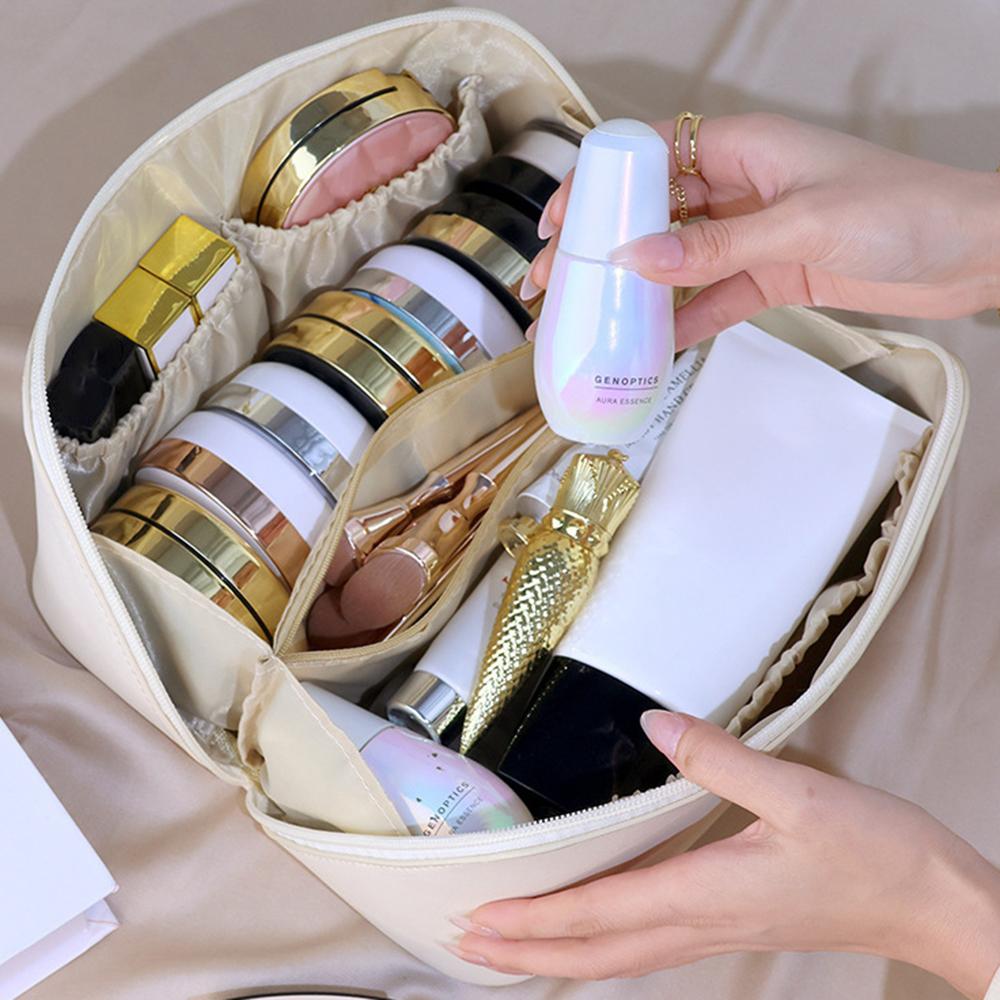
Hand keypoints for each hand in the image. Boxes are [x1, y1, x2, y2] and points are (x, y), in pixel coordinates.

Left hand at [451, 711, 999, 996]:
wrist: (931, 902)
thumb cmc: (873, 850)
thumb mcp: (798, 791)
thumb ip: (720, 758)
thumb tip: (654, 727)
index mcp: (707, 891)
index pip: (600, 911)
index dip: (535, 919)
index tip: (479, 920)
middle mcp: (702, 922)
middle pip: (596, 950)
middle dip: (527, 952)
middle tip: (465, 945)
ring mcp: (717, 931)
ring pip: (618, 956)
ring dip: (557, 954)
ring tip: (508, 948)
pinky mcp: (732, 925)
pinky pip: (647, 947)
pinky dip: (600, 948)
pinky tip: (591, 936)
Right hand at [524, 114, 999, 346]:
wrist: (973, 253)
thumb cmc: (905, 210)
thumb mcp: (801, 224)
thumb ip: (717, 246)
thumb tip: (639, 259)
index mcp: (746, 148)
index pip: (653, 155)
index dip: (599, 185)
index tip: (560, 221)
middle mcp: (742, 188)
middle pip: (654, 214)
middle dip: (604, 247)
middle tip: (559, 284)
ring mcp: (755, 236)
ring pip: (679, 262)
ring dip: (637, 293)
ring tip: (591, 323)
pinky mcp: (772, 276)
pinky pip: (714, 299)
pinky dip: (685, 323)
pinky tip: (653, 348)